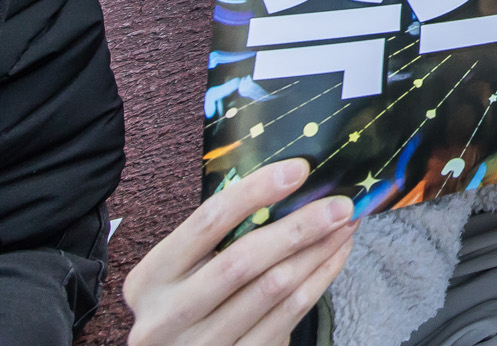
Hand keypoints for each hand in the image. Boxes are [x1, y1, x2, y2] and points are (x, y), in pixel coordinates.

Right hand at [123, 159, 354, 345]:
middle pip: (244, 260)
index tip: (299, 169)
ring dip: (318, 252)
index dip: (255, 191)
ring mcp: (202, 344)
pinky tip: (335, 257)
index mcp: (149, 279)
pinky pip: (288, 317)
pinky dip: (318, 281)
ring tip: (346, 225)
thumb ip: (213, 240)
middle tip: (341, 203)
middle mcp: (169, 315)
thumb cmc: (179, 306)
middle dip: (299, 227)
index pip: (206, 222)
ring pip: (273, 289)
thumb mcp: (175, 274)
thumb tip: (282, 186)